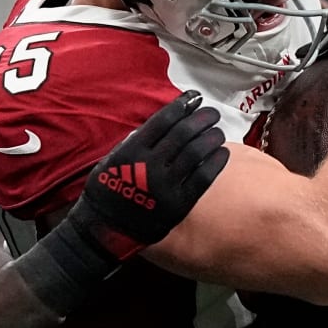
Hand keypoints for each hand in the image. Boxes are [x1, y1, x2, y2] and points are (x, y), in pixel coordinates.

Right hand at [68, 90, 229, 260]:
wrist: (105, 230)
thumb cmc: (108, 191)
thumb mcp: (112, 159)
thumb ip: (135, 142)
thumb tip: (162, 124)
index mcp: (132, 151)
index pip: (163, 120)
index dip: (182, 105)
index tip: (194, 98)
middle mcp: (149, 165)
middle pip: (183, 133)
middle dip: (201, 118)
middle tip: (212, 113)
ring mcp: (165, 185)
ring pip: (196, 153)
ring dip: (211, 138)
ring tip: (217, 131)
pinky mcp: (178, 204)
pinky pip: (203, 178)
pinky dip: (216, 163)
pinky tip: (222, 153)